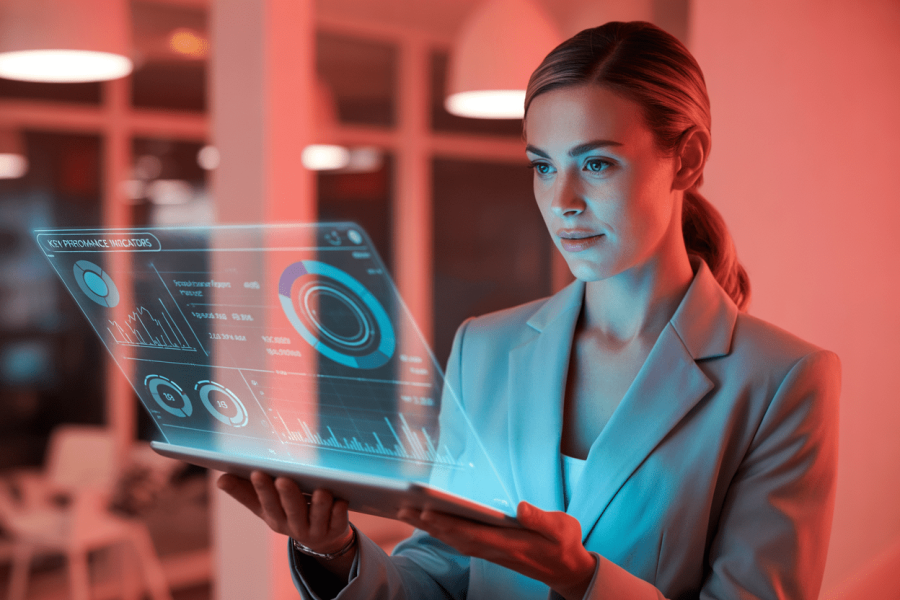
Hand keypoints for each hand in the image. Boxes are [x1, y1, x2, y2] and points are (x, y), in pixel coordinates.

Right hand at [216, 471, 353, 559]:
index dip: (262, 490)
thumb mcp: (265, 507)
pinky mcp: (337, 528)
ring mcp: (317, 529)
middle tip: (284, 479)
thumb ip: (245, 492)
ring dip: (319, 504)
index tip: (257, 472)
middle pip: (292, 511)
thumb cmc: (287, 513)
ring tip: (321, 490)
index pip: (267, 504)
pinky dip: (339, 511)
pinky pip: (339, 520)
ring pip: (318, 516)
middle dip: (288, 496)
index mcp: (275, 519)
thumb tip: (220, 480)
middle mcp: (295, 527)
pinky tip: (341, 500)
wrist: (320, 538)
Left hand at [398, 501, 596, 599]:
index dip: (447, 522)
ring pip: (453, 539)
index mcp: (509, 543)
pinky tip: (429, 522)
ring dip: (429, 527)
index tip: (426, 510)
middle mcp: (494, 550)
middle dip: (428, 523)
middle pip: (454, 536)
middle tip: (402, 507)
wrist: (568, 570)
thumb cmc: (564, 544)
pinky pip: (460, 541)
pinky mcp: (490, 550)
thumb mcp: (562, 529)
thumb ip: (541, 519)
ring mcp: (491, 552)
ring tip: (406, 511)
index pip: (471, 532)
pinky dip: (441, 531)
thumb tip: (520, 507)